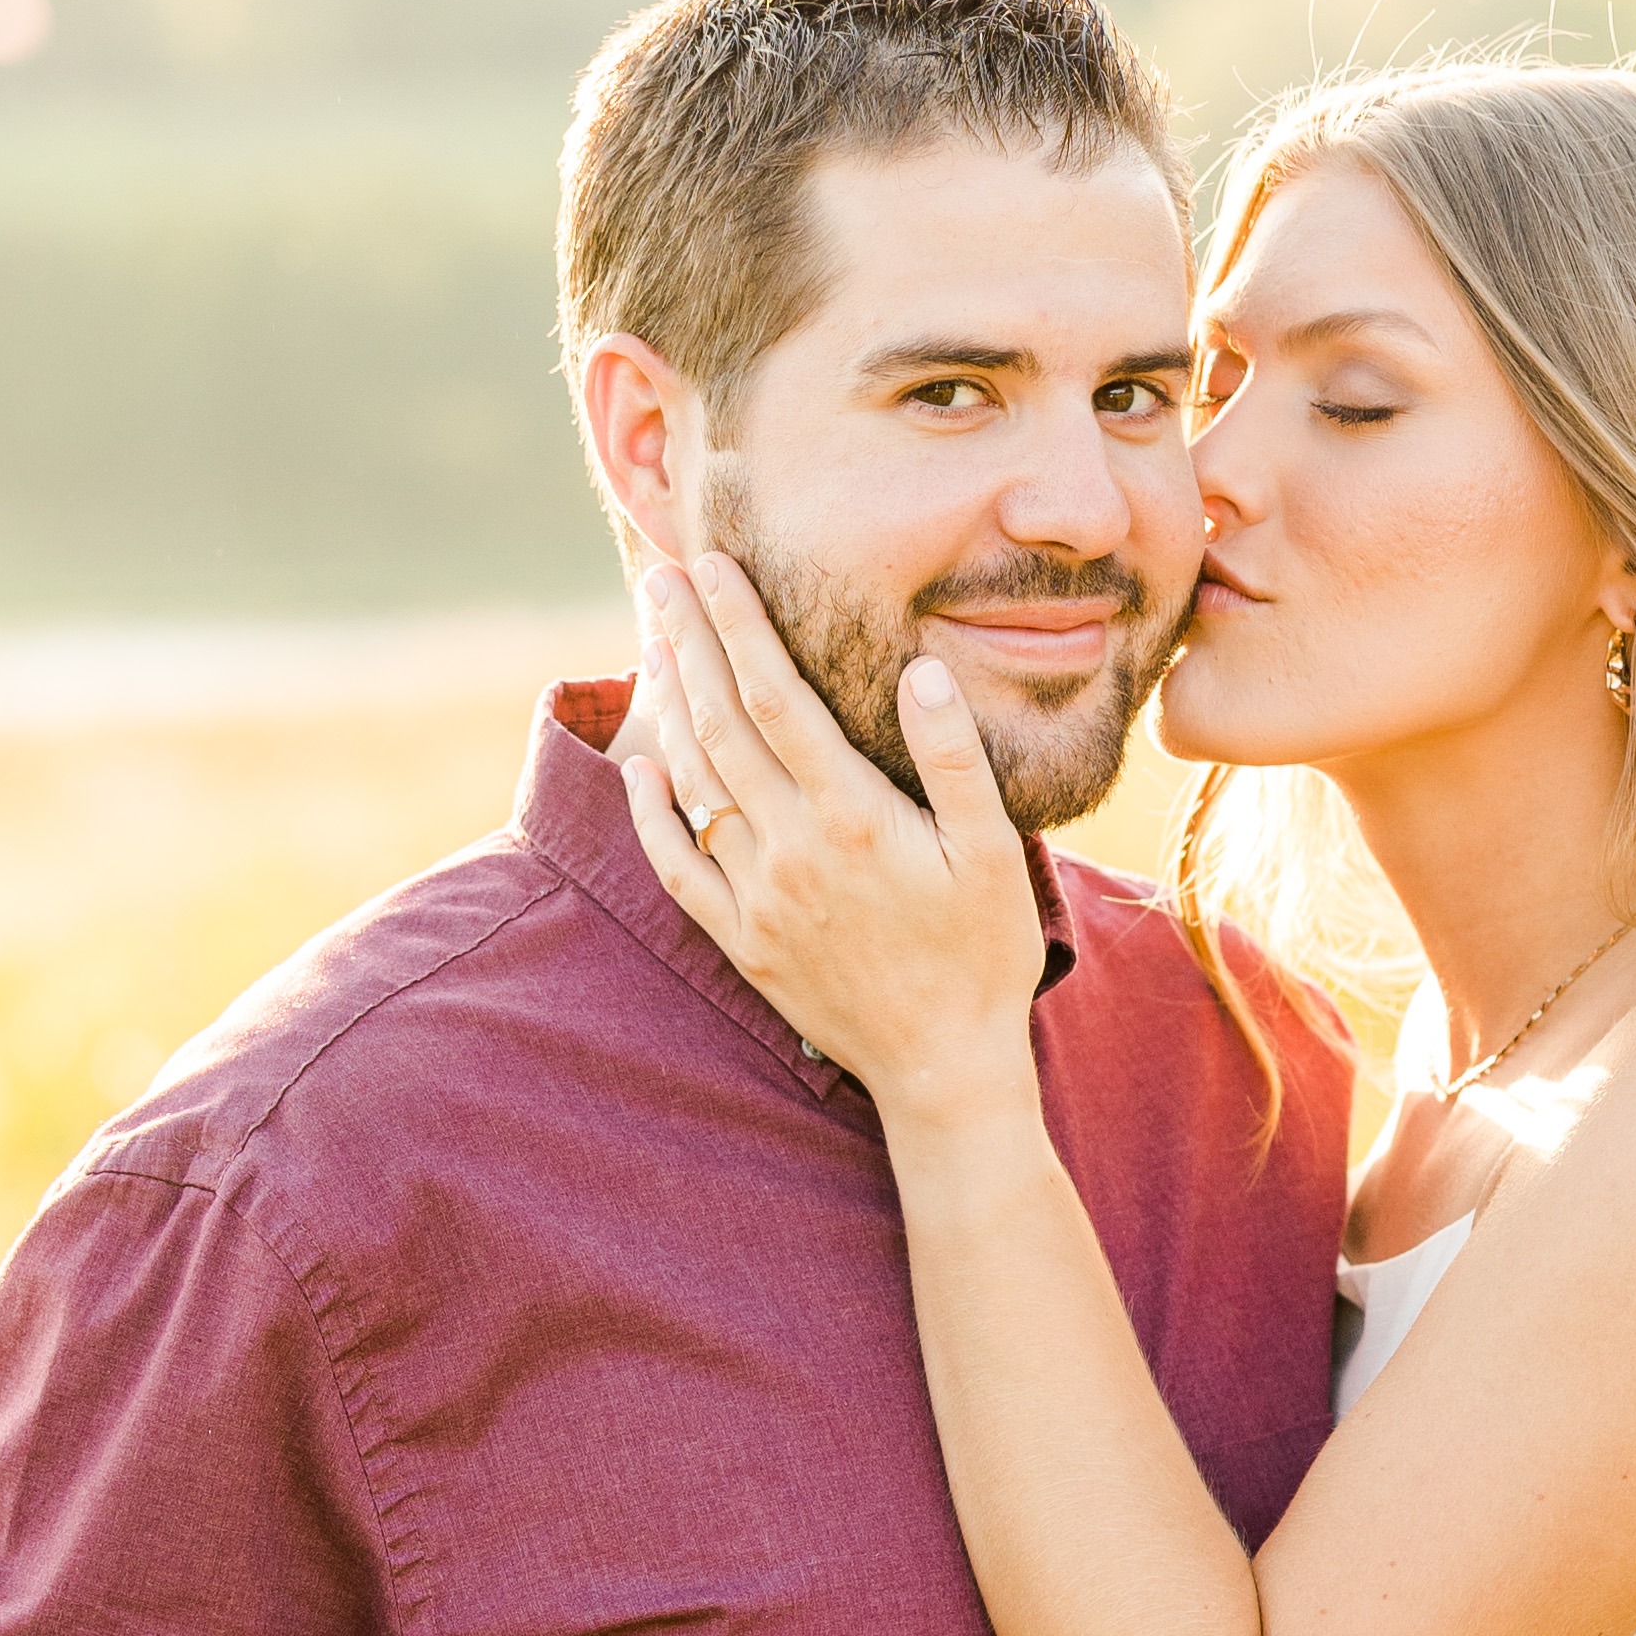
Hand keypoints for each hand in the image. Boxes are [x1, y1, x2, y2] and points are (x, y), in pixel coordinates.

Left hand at [624, 556, 1046, 1127]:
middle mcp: (792, 851)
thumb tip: (919, 671)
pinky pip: (676, 870)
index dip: (739, 625)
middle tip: (660, 580)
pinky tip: (640, 769)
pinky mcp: (742, 943)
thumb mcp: (994, 854)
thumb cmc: (983, 957)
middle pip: (720, 725)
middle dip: (689, 644)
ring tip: (655, 645)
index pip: (777, 697)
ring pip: (695, 785)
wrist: (945, 1070)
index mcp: (853, 817)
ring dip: (669, 708)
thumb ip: (953, 759)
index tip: (711, 566)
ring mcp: (758, 899)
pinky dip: (652, 815)